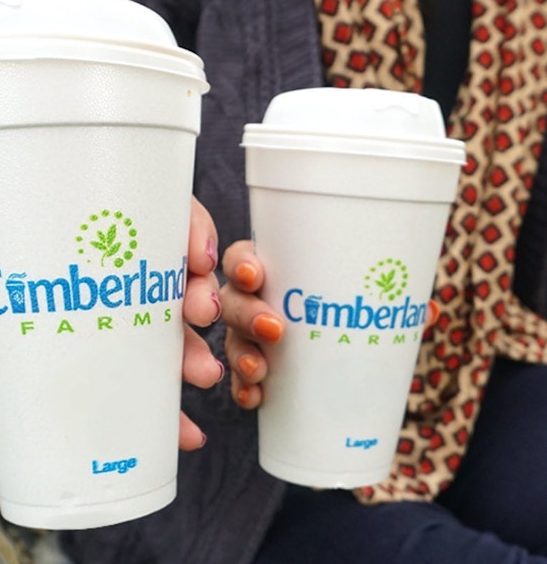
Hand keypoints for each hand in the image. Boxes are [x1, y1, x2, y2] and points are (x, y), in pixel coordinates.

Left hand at [0, 197, 222, 450]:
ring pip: (174, 331)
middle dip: (198, 292)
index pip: (158, 213)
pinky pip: (149, 388)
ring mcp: (118, 322)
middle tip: (197, 311)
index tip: (196, 252)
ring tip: (198, 374)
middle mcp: (119, 273)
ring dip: (194, 352)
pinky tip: (184, 433)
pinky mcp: (107, 368)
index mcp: (97, 230)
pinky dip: (169, 412)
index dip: (188, 227)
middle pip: (177, 272)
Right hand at [220, 242, 441, 410]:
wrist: (339, 357)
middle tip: (276, 330)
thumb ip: (389, 299)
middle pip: (232, 300)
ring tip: (261, 371)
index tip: (257, 274)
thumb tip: (426, 311)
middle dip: (247, 314)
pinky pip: (239, 380)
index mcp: (273, 272)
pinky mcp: (251, 370)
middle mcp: (251, 301)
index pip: (242, 257)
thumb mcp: (363, 301)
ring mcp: (246, 337)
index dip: (242, 263)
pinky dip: (244, 389)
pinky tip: (256, 398)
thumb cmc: (343, 311)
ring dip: (242, 355)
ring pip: (231, 341)